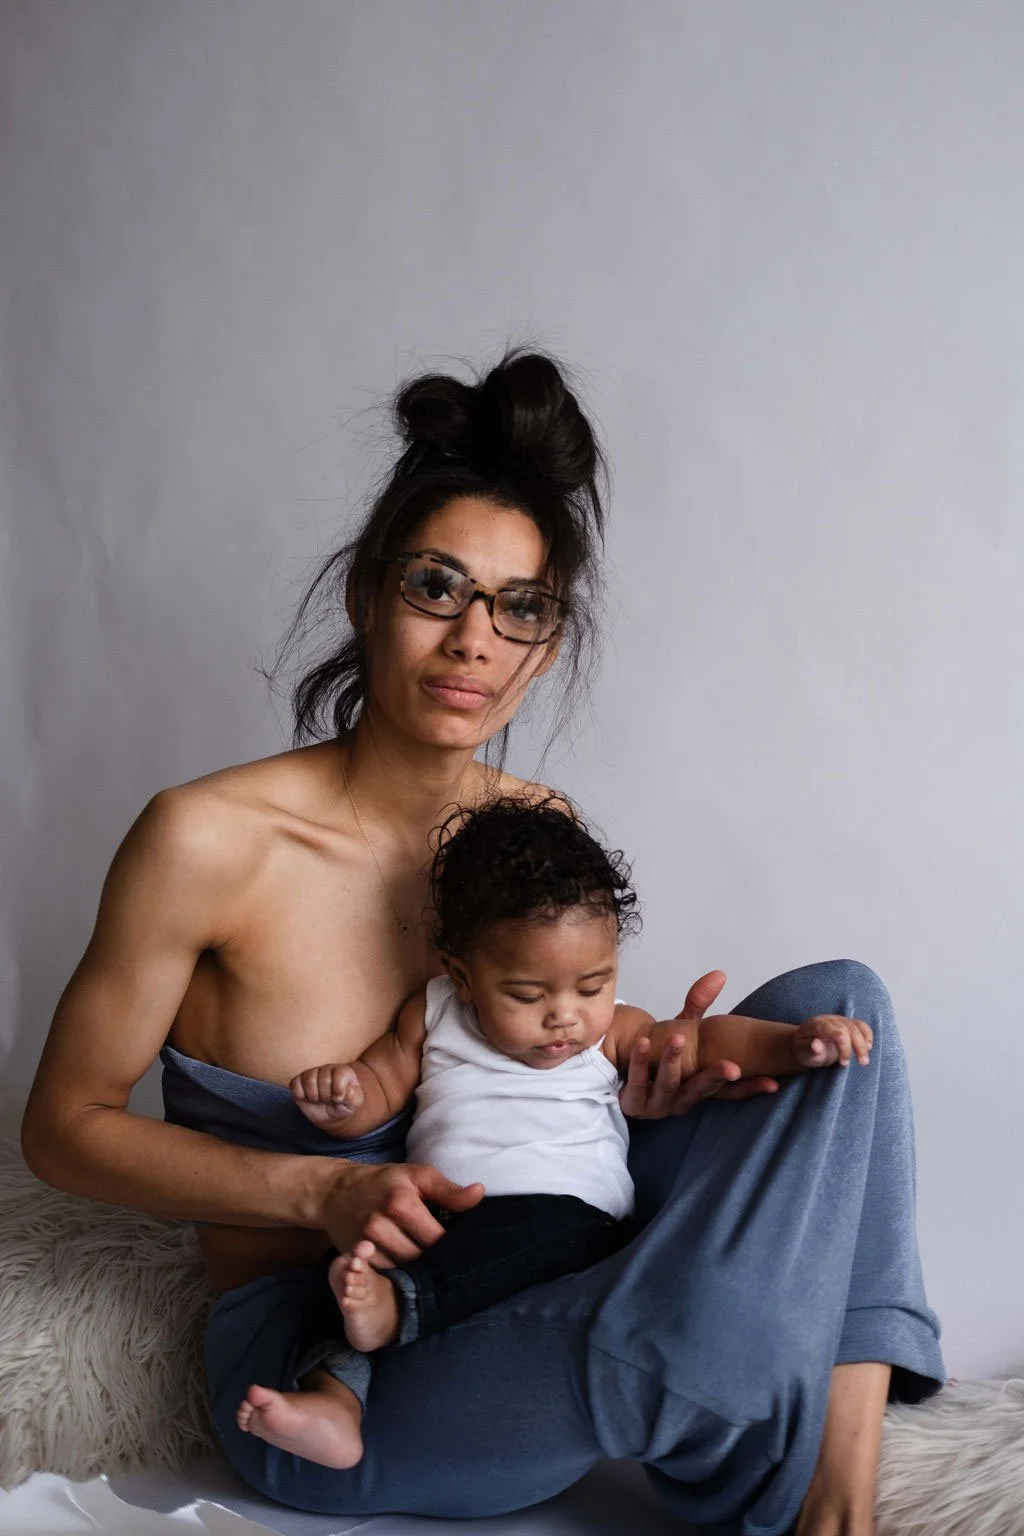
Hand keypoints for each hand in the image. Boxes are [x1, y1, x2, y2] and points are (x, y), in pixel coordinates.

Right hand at [290, 1063, 363, 1126]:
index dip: (338, 1090)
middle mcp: (326, 1069)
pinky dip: (300, 1094)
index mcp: (342, 1071)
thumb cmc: (344, 1105)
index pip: (339, 1074)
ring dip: (314, 1096)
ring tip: (319, 1100)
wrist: (332, 1114)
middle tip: (328, 1100)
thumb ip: (353, 1096)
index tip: (339, 1098)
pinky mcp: (299, 1082)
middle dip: (326, 1096)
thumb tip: (344, 1091)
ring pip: (309, 1080)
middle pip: (323, 1079)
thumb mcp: (355, 1103)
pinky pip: (294, 1084)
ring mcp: (312, 1074)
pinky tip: (307, 1099)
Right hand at [321, 1160, 484, 1266]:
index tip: (462, 1248)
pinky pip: (386, 1273)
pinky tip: (410, 1269)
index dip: (452, 1246)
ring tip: (432, 1266)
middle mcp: (381, 1226)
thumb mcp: (416, 1176)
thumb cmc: (384, 1181)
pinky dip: (399, 1273)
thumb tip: (479, 1193)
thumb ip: (448, 1190)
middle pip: (420, 1258)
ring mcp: (366, 1244)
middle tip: (450, 1261)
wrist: (336, 1191)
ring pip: (404, 1270)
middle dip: (436, 1261)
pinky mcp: (357, 1257)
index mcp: (401, 1203)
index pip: (437, 1238)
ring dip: (419, 1270)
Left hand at [619, 970, 779, 1117]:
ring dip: (674, 1063)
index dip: (751, 1088)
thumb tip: (720, 974)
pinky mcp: (633, 1103)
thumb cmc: (655, 1055)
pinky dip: (640, 1062)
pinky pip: (637, 1083)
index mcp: (698, 1085)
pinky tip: (642, 1042)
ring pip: (669, 1085)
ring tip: (678, 1039)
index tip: (773, 1083)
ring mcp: (657, 1103)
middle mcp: (682, 1099)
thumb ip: (698, 1007)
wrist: (616, 1072)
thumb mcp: (680, 1030)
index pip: (730, 1091)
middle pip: (702, 1091)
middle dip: (716, 1078)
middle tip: (732, 1067)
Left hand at [791, 1015, 872, 1069]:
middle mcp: (829, 1019)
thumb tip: (816, 1044)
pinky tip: (869, 1046)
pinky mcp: (847, 1023)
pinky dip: (867, 1034)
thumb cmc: (804, 1050)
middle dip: (857, 1046)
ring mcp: (839, 1020)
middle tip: (862, 1063)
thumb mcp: (803, 1053)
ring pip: (856, 1027)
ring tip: (865, 1060)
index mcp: (816, 1025)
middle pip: (848, 1029)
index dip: (843, 1046)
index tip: (844, 1063)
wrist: (805, 1043)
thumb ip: (811, 1050)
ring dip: (864, 1043)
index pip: (834, 1031)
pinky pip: (860, 1025)